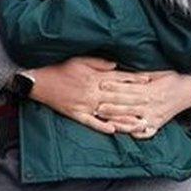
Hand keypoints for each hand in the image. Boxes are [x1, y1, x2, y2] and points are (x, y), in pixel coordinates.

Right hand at [28, 57, 149, 134]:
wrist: (39, 81)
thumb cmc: (59, 68)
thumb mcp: (80, 60)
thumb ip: (99, 63)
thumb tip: (116, 65)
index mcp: (94, 78)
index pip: (119, 79)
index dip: (134, 80)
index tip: (148, 81)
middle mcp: (91, 93)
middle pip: (118, 97)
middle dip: (136, 99)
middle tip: (151, 101)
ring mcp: (84, 105)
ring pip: (108, 113)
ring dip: (125, 118)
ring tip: (139, 122)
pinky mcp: (75, 114)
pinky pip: (91, 122)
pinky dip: (102, 126)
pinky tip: (114, 130)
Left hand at [94, 71, 190, 138]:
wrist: (188, 91)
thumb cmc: (169, 78)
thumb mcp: (156, 72)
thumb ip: (139, 74)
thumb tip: (123, 67)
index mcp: (149, 89)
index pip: (129, 88)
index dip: (115, 86)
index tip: (101, 84)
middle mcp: (151, 105)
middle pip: (128, 105)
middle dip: (112, 106)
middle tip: (97, 106)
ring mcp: (154, 117)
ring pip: (135, 121)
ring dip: (120, 122)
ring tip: (106, 121)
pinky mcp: (157, 126)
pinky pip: (147, 132)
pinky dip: (138, 134)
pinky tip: (126, 133)